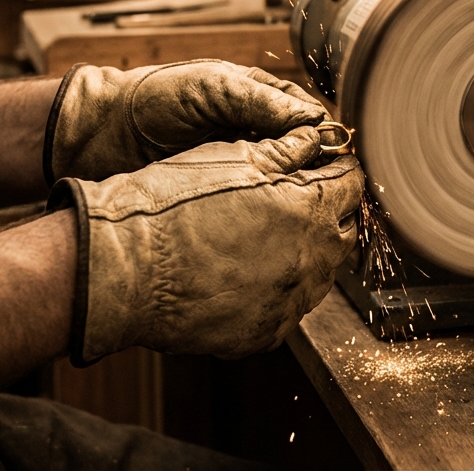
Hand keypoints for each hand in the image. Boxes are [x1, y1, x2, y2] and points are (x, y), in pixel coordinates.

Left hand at [44, 60, 326, 182]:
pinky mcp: (218, 192)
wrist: (98, 133)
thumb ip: (258, 100)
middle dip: (315, 168)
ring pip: (280, 179)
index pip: (306, 116)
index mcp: (255, 97)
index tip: (339, 156)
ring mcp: (235, 162)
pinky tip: (274, 221)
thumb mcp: (210, 88)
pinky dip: (266, 209)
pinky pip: (252, 202)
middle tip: (331, 189)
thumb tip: (313, 119)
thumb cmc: (152, 98)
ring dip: (292, 191)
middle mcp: (251, 130)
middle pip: (300, 151)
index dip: (324, 134)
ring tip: (305, 208)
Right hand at [50, 126, 362, 361]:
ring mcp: (288, 303)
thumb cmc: (169, 206)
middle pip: (344, 232)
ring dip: (308, 253)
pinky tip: (250, 274)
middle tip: (304, 199)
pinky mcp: (264, 333)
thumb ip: (286, 151)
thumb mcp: (230, 158)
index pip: (351, 185)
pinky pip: (288, 309)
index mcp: (307, 209)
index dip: (340, 170)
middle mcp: (309, 261)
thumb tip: (316, 140)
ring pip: (320, 275)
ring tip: (272, 237)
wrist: (122, 268)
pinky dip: (279, 290)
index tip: (329, 167)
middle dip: (332, 212)